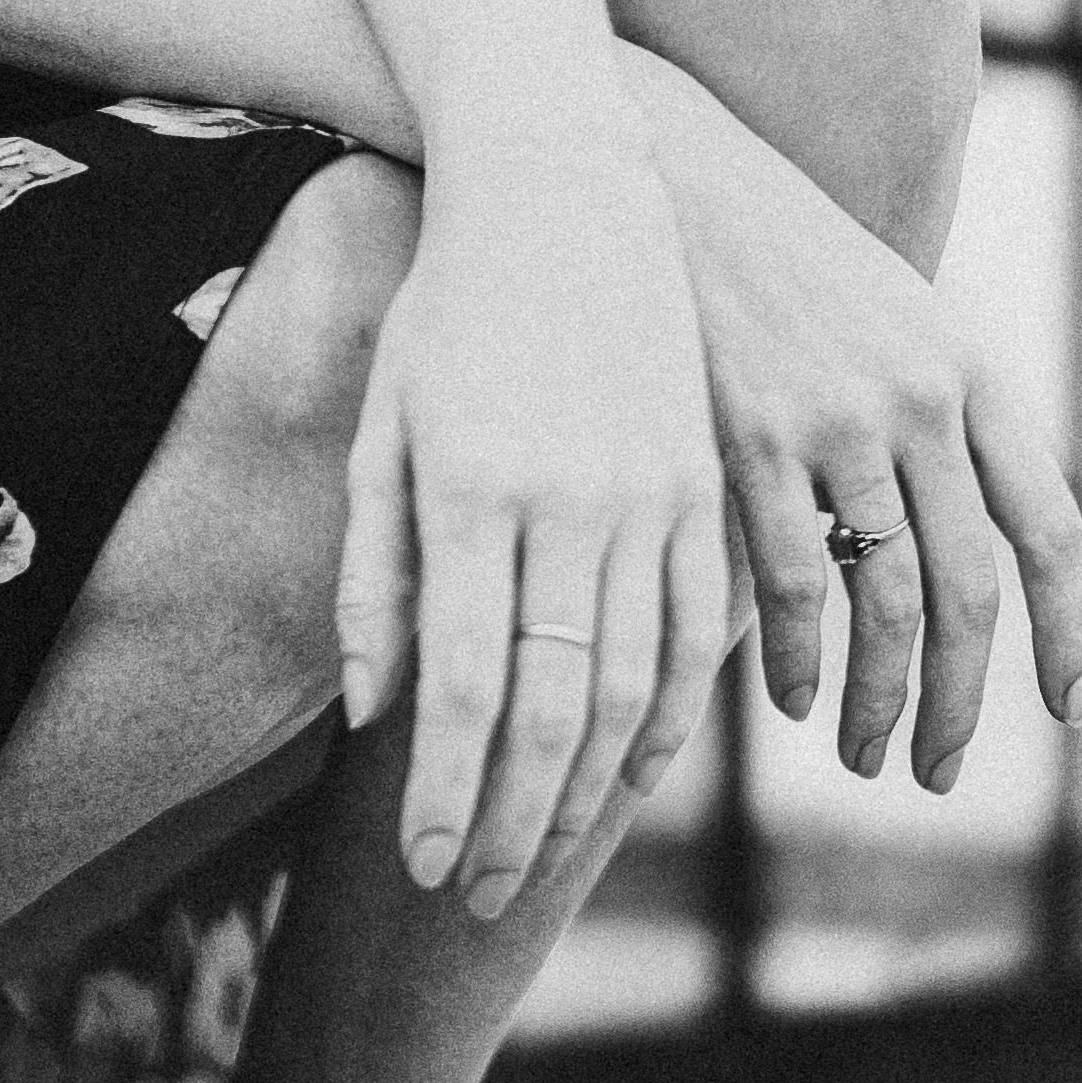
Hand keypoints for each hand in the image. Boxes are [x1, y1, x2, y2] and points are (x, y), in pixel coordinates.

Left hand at [334, 103, 734, 923]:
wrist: (567, 186)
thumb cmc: (450, 308)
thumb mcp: (382, 425)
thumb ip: (375, 572)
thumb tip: (377, 711)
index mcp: (475, 487)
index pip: (461, 684)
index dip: (444, 791)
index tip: (422, 865)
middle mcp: (571, 500)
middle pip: (552, 708)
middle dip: (511, 820)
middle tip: (473, 896)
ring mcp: (652, 493)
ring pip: (632, 686)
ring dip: (584, 793)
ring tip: (533, 859)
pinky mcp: (706, 483)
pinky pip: (701, 630)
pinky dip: (671, 717)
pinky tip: (632, 774)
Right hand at [624, 56, 1081, 787]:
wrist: (680, 179)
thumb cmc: (790, 263)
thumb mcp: (898, 321)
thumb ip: (943, 420)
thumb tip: (976, 545)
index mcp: (974, 372)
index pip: (1051, 525)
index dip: (1070, 629)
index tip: (1067, 709)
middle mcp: (922, 396)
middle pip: (972, 590)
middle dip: (962, 702)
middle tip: (937, 772)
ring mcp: (838, 415)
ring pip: (887, 601)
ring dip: (883, 701)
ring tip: (867, 752)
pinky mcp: (752, 432)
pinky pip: (792, 581)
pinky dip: (796, 659)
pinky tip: (790, 696)